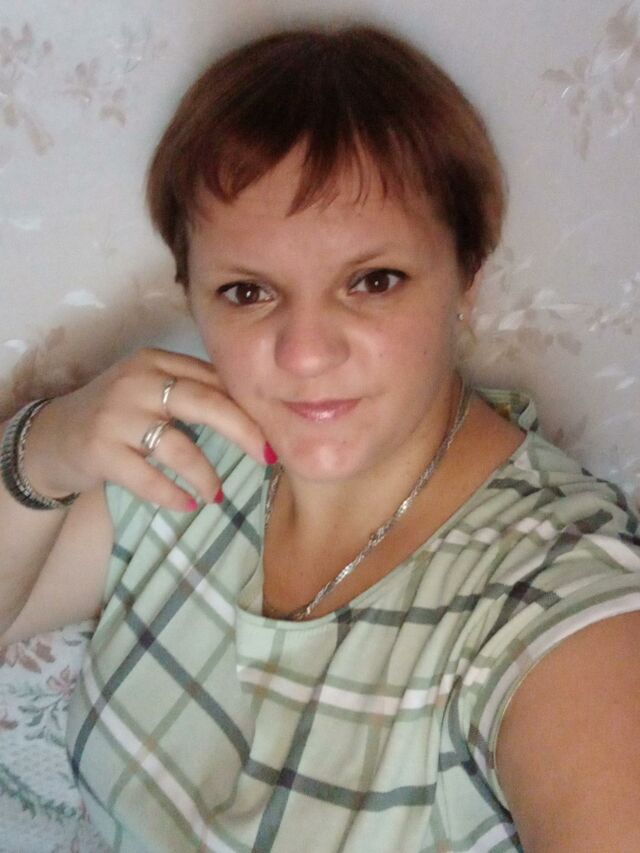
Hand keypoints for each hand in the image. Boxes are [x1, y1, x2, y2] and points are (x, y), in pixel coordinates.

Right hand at [22, 348, 268, 510]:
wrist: (52, 438)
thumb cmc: (116, 416)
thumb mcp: (149, 390)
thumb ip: (192, 392)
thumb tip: (254, 413)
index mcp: (155, 362)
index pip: (212, 379)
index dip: (247, 406)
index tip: (273, 431)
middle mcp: (136, 382)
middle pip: (204, 403)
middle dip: (243, 431)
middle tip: (267, 457)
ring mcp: (116, 416)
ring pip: (178, 446)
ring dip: (205, 475)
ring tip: (216, 495)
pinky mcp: (100, 451)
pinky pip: (147, 477)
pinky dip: (171, 494)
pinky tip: (187, 505)